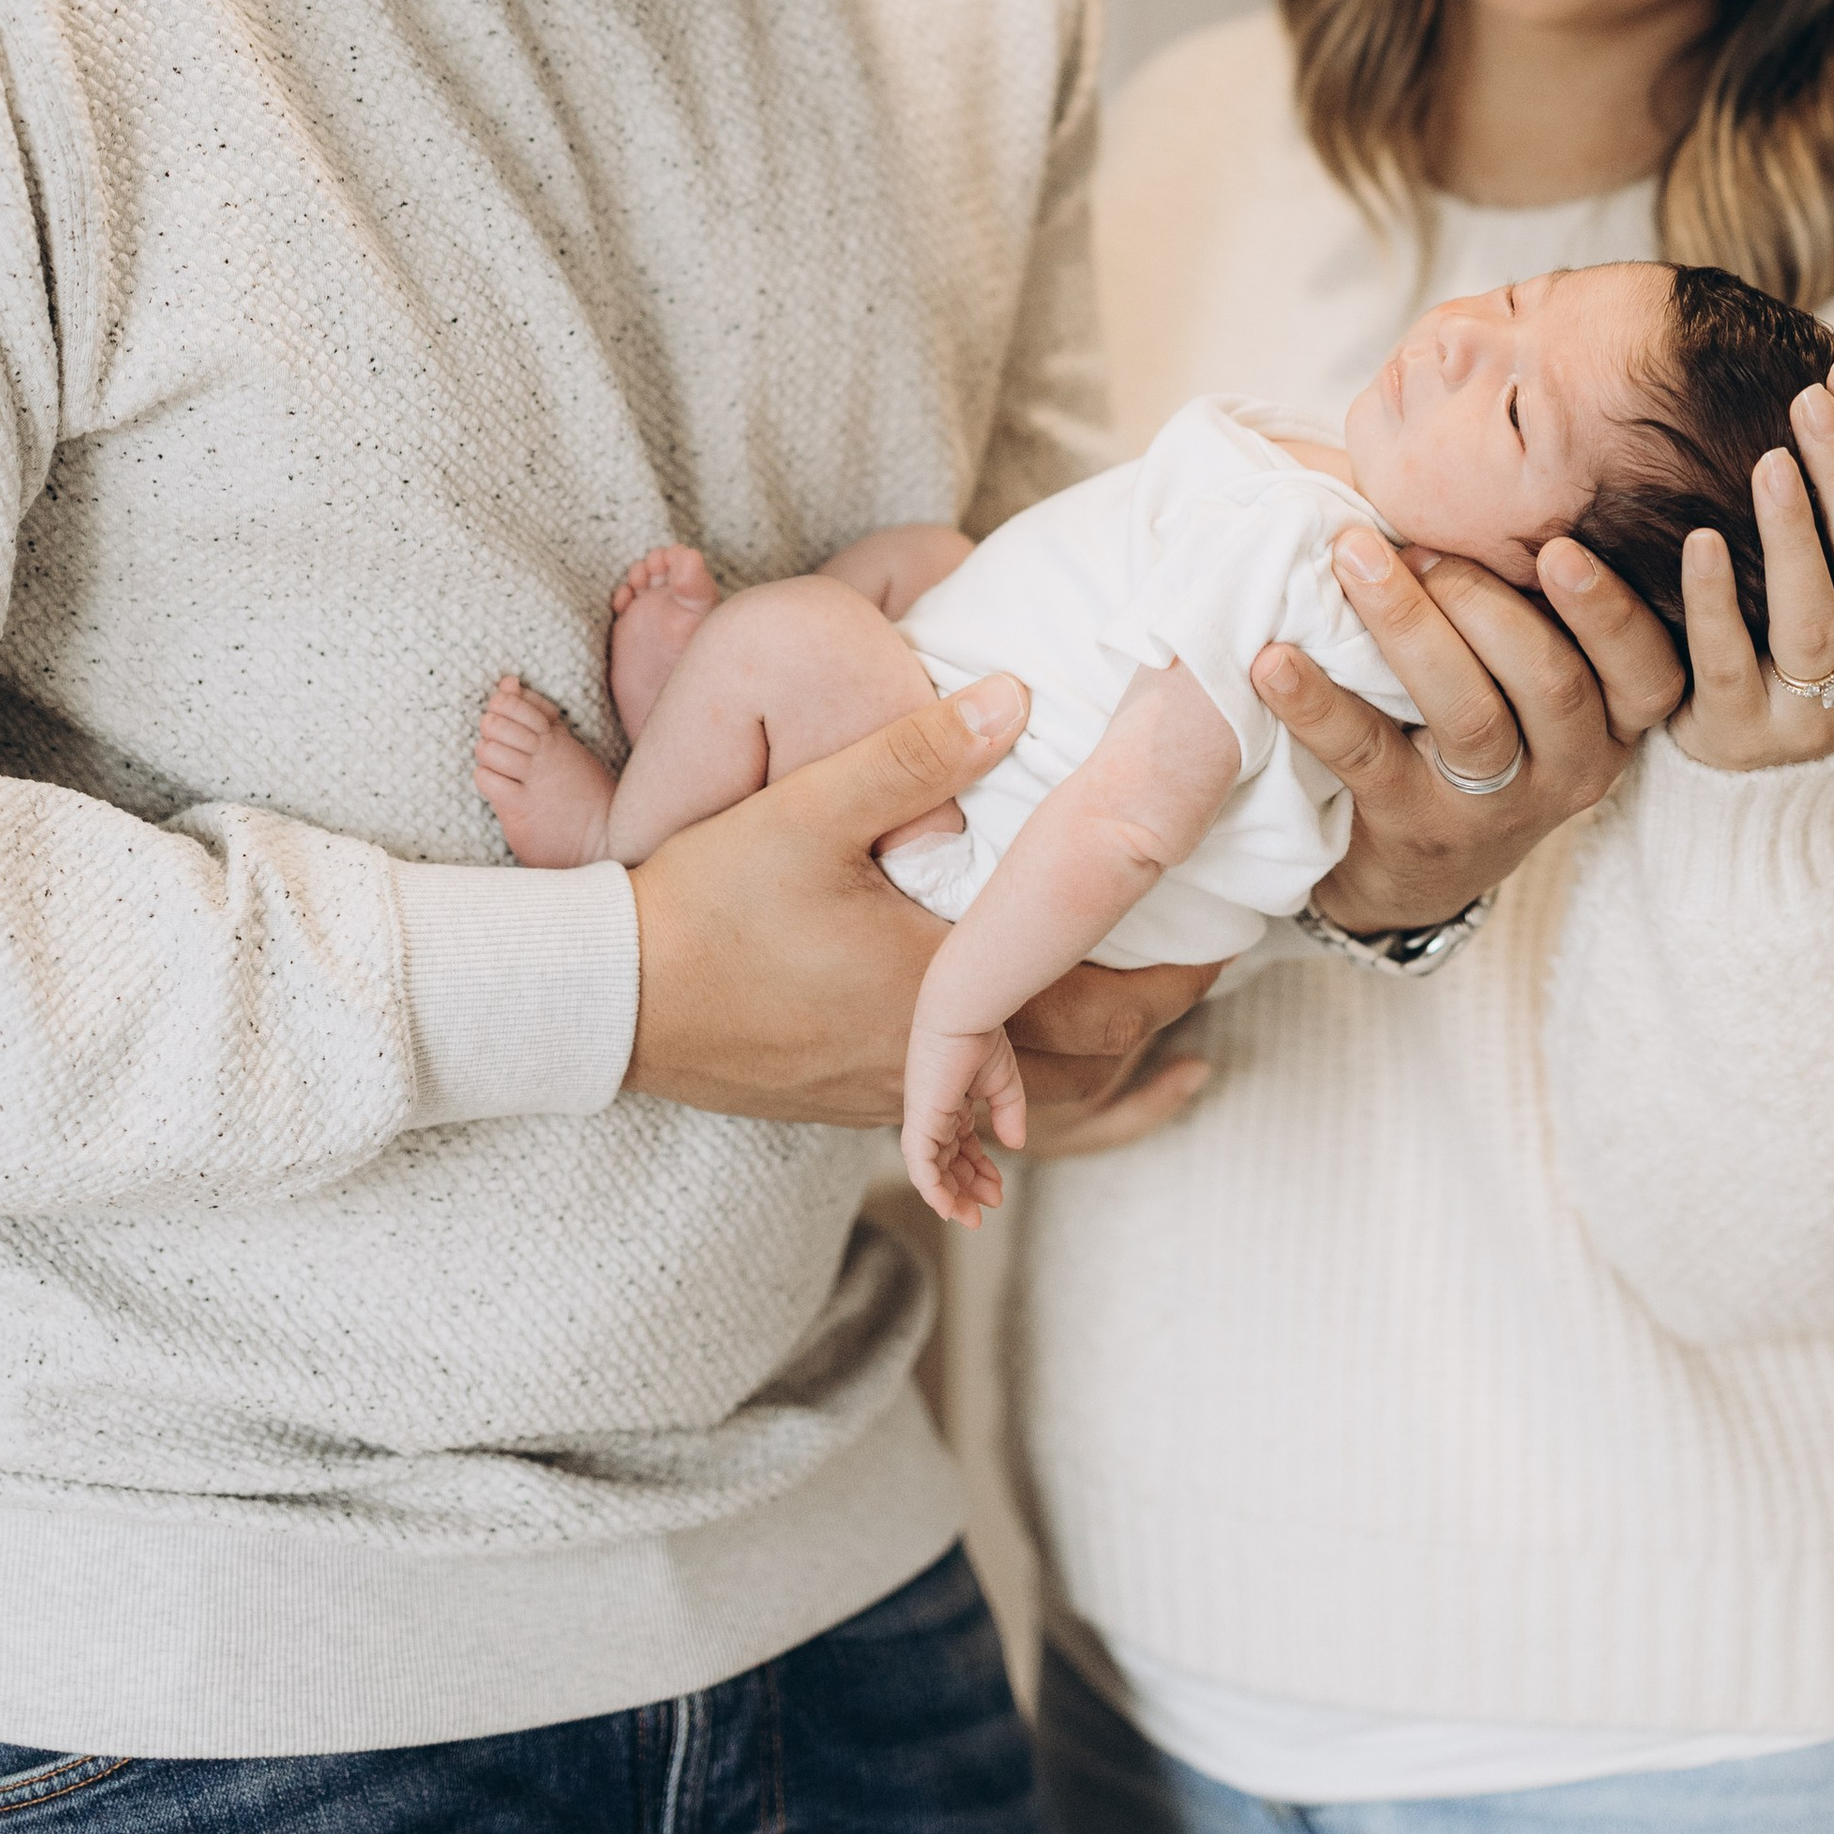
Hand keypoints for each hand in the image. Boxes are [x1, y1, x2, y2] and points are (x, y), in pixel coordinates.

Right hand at [623, 673, 1220, 1130]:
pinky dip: (1032, 1127)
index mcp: (937, 990)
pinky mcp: (854, 1102)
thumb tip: (1016, 697)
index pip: (1095, 1001)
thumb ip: (912, 754)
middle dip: (1155, 1023)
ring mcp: (891, 1093)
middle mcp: (929, 1062)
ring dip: (1108, 1087)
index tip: (1224, 929)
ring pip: (1037, 1119)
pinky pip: (976, 1135)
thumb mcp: (802, 809)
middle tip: (1211, 971)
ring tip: (1167, 1059)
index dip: (1169, 972)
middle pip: (1085, 1067)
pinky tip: (1037, 1122)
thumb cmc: (702, 903)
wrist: (609, 1001)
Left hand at [902, 1017, 1028, 1228]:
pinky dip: (933, 1191)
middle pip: (946, 1164)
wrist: (963, 1013)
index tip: (998, 1190)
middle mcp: (932, 1114)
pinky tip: (948, 1208)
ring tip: (973, 1217)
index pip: (960, 1146)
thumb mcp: (1003, 1082)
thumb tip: (1014, 1145)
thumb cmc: (980, 1036)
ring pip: (932, 1172)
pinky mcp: (920, 1122)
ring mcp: (924, 1119)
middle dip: (966, 1189)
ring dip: (952, 1197)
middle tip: (985, 1211)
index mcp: (949, 1103)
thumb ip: (1009, 1114)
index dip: (978, 1170)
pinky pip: (921, 1167)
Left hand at [1254, 528, 1685, 933]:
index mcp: (1613, 717)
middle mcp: (1573, 765)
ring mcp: (1497, 806)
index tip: (1560, 548)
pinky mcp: (1416, 828)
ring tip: (1352, 559)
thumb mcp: (1528, 668)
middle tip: (1423, 547)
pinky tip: (1275, 660)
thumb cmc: (1481, 714)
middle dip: (1486, 600)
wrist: (1419, 867)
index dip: (1611, 610)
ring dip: (1409, 627)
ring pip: (1471, 716)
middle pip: (1553, 680)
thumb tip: (1475, 453)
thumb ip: (1530, 587)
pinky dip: (1319, 704)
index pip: (1648, 669)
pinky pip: (1369, 757)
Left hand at [1672, 353, 1833, 770]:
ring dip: (1797, 533)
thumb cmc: (1788, 651)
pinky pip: (1729, 661)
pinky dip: (1718, 599)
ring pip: (1818, 617)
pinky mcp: (1740, 736)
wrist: (1745, 790)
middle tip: (1811, 398)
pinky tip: (1699, 539)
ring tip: (1770, 459)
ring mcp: (1814, 715)